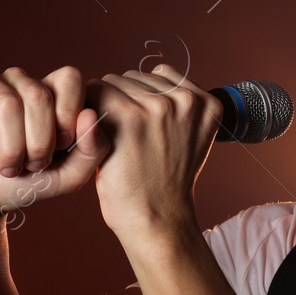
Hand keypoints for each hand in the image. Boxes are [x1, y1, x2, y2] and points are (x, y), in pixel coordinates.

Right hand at [0, 66, 98, 217]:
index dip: (67, 116)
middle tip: (29, 164)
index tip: (58, 149)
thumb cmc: (21, 184)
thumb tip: (90, 115)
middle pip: (39, 95)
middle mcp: (19, 81)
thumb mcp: (67, 177)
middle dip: (38, 143)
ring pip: (9, 107)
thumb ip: (91, 151)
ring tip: (6, 165)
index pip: (69, 79)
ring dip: (10, 150)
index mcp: (49, 92)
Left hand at [85, 64, 223, 239]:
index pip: (158, 76)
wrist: (157, 219)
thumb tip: (146, 74)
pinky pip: (93, 93)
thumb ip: (177, 106)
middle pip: (132, 77)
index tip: (145, 134)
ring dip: (105, 109)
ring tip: (116, 143)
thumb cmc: (164, 183)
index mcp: (207, 103)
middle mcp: (186, 100)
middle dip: (124, 103)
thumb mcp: (188, 137)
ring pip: (111, 83)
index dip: (143, 103)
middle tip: (130, 142)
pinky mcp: (127, 115)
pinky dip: (88, 115)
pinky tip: (99, 140)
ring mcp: (158, 106)